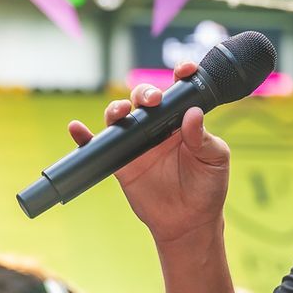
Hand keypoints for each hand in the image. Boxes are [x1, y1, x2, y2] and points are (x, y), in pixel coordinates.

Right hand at [67, 62, 229, 245]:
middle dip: (146, 92)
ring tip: (122, 112)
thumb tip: (193, 113)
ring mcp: (138, 143)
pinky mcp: (122, 162)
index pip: (180, 91)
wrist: (189, 222)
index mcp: (183, 121)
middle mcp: (158, 127)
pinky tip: (77, 129)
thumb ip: (204, 138)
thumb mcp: (215, 160)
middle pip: (145, 98)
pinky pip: (99, 145)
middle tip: (153, 100)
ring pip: (121, 116)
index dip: (181, 75)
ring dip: (117, 108)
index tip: (185, 70)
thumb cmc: (208, 188)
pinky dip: (84, 136)